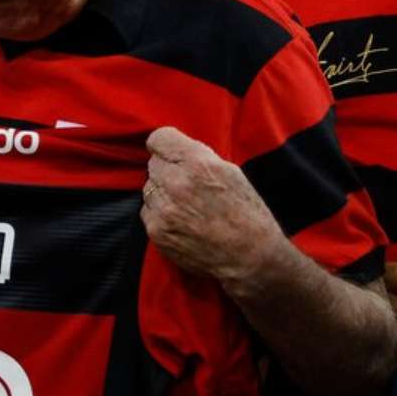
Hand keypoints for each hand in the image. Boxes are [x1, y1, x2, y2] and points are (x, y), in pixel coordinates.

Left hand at [141, 125, 284, 284]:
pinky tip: (182, 221)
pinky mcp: (156, 230)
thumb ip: (198, 157)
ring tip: (187, 206)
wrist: (249, 256)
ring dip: (162, 193)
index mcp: (197, 164)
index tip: (171, 153)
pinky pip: (147, 211)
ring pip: (148, 187)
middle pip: (153, 163)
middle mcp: (176, 183)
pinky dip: (160, 214)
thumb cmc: (246, 213)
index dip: (166, 146)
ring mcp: (164, 208)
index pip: (159, 138)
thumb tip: (175, 151)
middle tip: (187, 185)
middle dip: (167, 170)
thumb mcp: (230, 172)